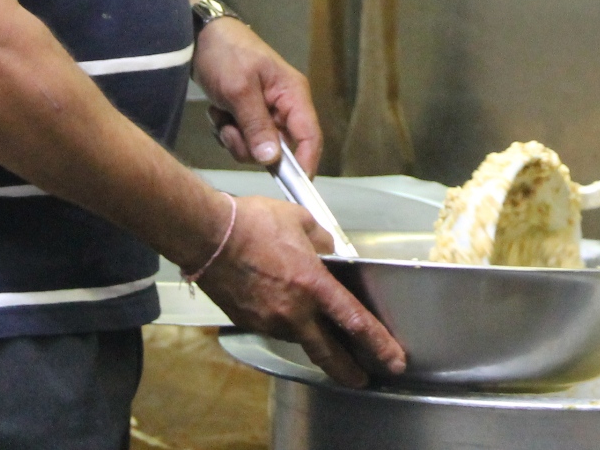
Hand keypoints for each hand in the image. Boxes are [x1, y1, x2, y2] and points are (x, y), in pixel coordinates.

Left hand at [195, 19, 322, 173]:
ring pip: (258, 147)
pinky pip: (243, 139)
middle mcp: (284, 106)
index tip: (293, 188)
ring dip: (235, 138)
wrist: (199, 37)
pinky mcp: (249, 115)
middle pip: (280, 148)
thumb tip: (273, 160)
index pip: (311, 136)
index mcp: (293, 95)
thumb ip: (257, 126)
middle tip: (230, 129)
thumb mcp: (239, 90)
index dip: (306, 164)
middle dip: (251, 146)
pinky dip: (228, 131)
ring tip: (222, 115)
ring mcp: (266, 111)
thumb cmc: (226, 54)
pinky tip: (219, 112)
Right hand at [200, 196, 405, 386]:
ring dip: (313, 336)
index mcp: (312, 285)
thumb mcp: (300, 221)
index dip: (377, 343)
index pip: (354, 322)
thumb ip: (322, 242)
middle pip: (328, 352)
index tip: (392, 358)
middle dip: (349, 370)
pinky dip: (285, 322)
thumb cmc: (252, 224)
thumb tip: (330, 253)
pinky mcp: (249, 322)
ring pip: (299, 336)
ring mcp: (269, 320)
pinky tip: (283, 307)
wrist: (207, 235)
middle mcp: (293, 311)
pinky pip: (275, 327)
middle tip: (362, 379)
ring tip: (318, 326)